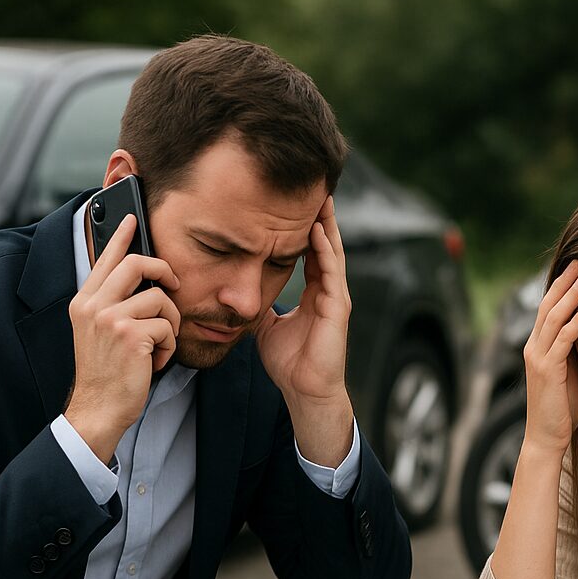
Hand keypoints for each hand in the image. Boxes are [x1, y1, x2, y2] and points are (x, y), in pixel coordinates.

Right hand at [65, 214, 180, 461]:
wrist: (98, 408)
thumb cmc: (106, 375)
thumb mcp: (101, 334)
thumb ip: (114, 307)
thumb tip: (145, 286)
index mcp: (84, 302)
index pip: (105, 259)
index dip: (122, 237)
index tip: (132, 218)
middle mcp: (93, 305)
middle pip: (137, 265)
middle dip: (164, 272)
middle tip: (175, 285)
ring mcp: (110, 318)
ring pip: (160, 300)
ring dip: (171, 325)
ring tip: (160, 346)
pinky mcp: (130, 335)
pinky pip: (167, 327)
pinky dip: (169, 347)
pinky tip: (155, 362)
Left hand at [255, 195, 350, 407]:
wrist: (304, 391)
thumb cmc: (289, 364)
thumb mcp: (266, 326)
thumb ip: (260, 305)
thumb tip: (240, 291)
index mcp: (315, 294)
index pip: (312, 253)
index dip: (305, 228)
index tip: (294, 204)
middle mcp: (328, 292)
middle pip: (326, 246)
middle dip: (321, 217)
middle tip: (315, 188)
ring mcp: (335, 299)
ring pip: (332, 253)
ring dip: (327, 225)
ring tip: (321, 198)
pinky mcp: (337, 308)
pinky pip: (332, 272)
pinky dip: (325, 250)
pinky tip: (316, 229)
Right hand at [521, 259, 577, 455]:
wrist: (547, 437)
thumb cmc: (562, 409)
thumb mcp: (570, 374)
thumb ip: (575, 352)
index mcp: (538, 348)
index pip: (548, 310)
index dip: (561, 288)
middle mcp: (533, 349)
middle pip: (547, 306)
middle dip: (564, 283)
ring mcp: (538, 359)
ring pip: (553, 318)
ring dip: (571, 296)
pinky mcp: (547, 370)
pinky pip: (563, 339)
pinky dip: (576, 321)